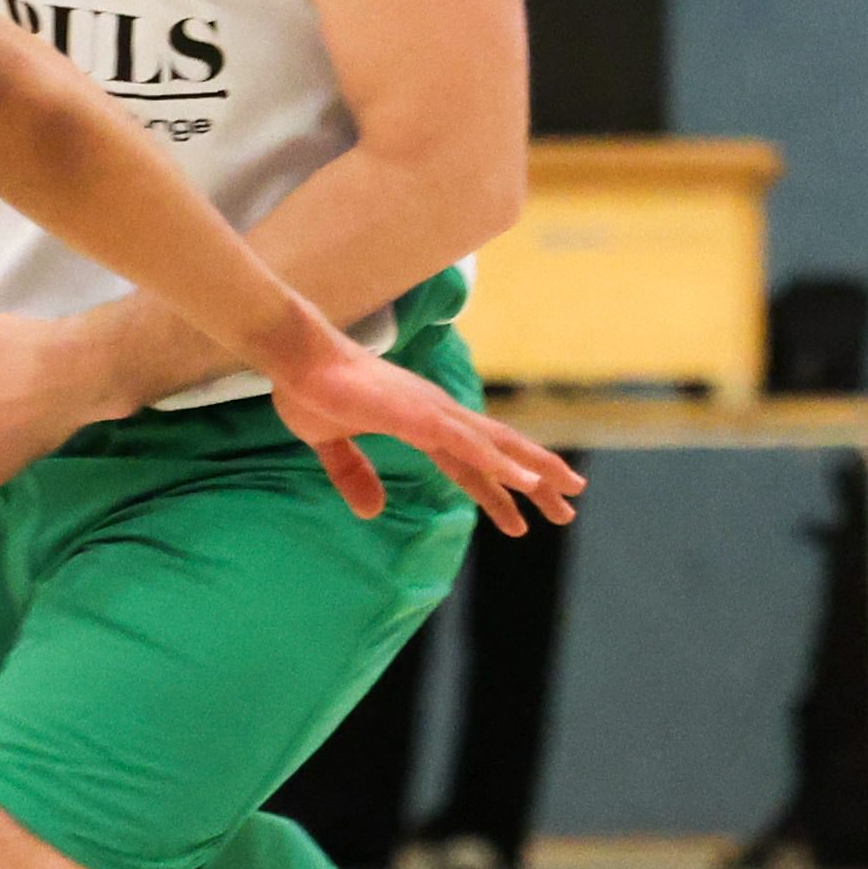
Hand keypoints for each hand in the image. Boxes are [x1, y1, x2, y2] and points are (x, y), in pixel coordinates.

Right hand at [255, 337, 584, 537]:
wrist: (295, 354)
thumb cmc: (311, 389)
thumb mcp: (329, 443)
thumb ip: (353, 475)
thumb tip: (372, 512)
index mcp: (420, 422)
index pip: (470, 460)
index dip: (499, 487)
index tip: (524, 514)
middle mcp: (436, 414)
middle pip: (497, 451)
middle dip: (537, 477)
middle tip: (572, 503)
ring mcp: (430, 412)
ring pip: (493, 447)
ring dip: (532, 471)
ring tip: (567, 496)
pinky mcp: (417, 415)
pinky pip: (466, 445)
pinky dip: (498, 464)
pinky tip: (525, 481)